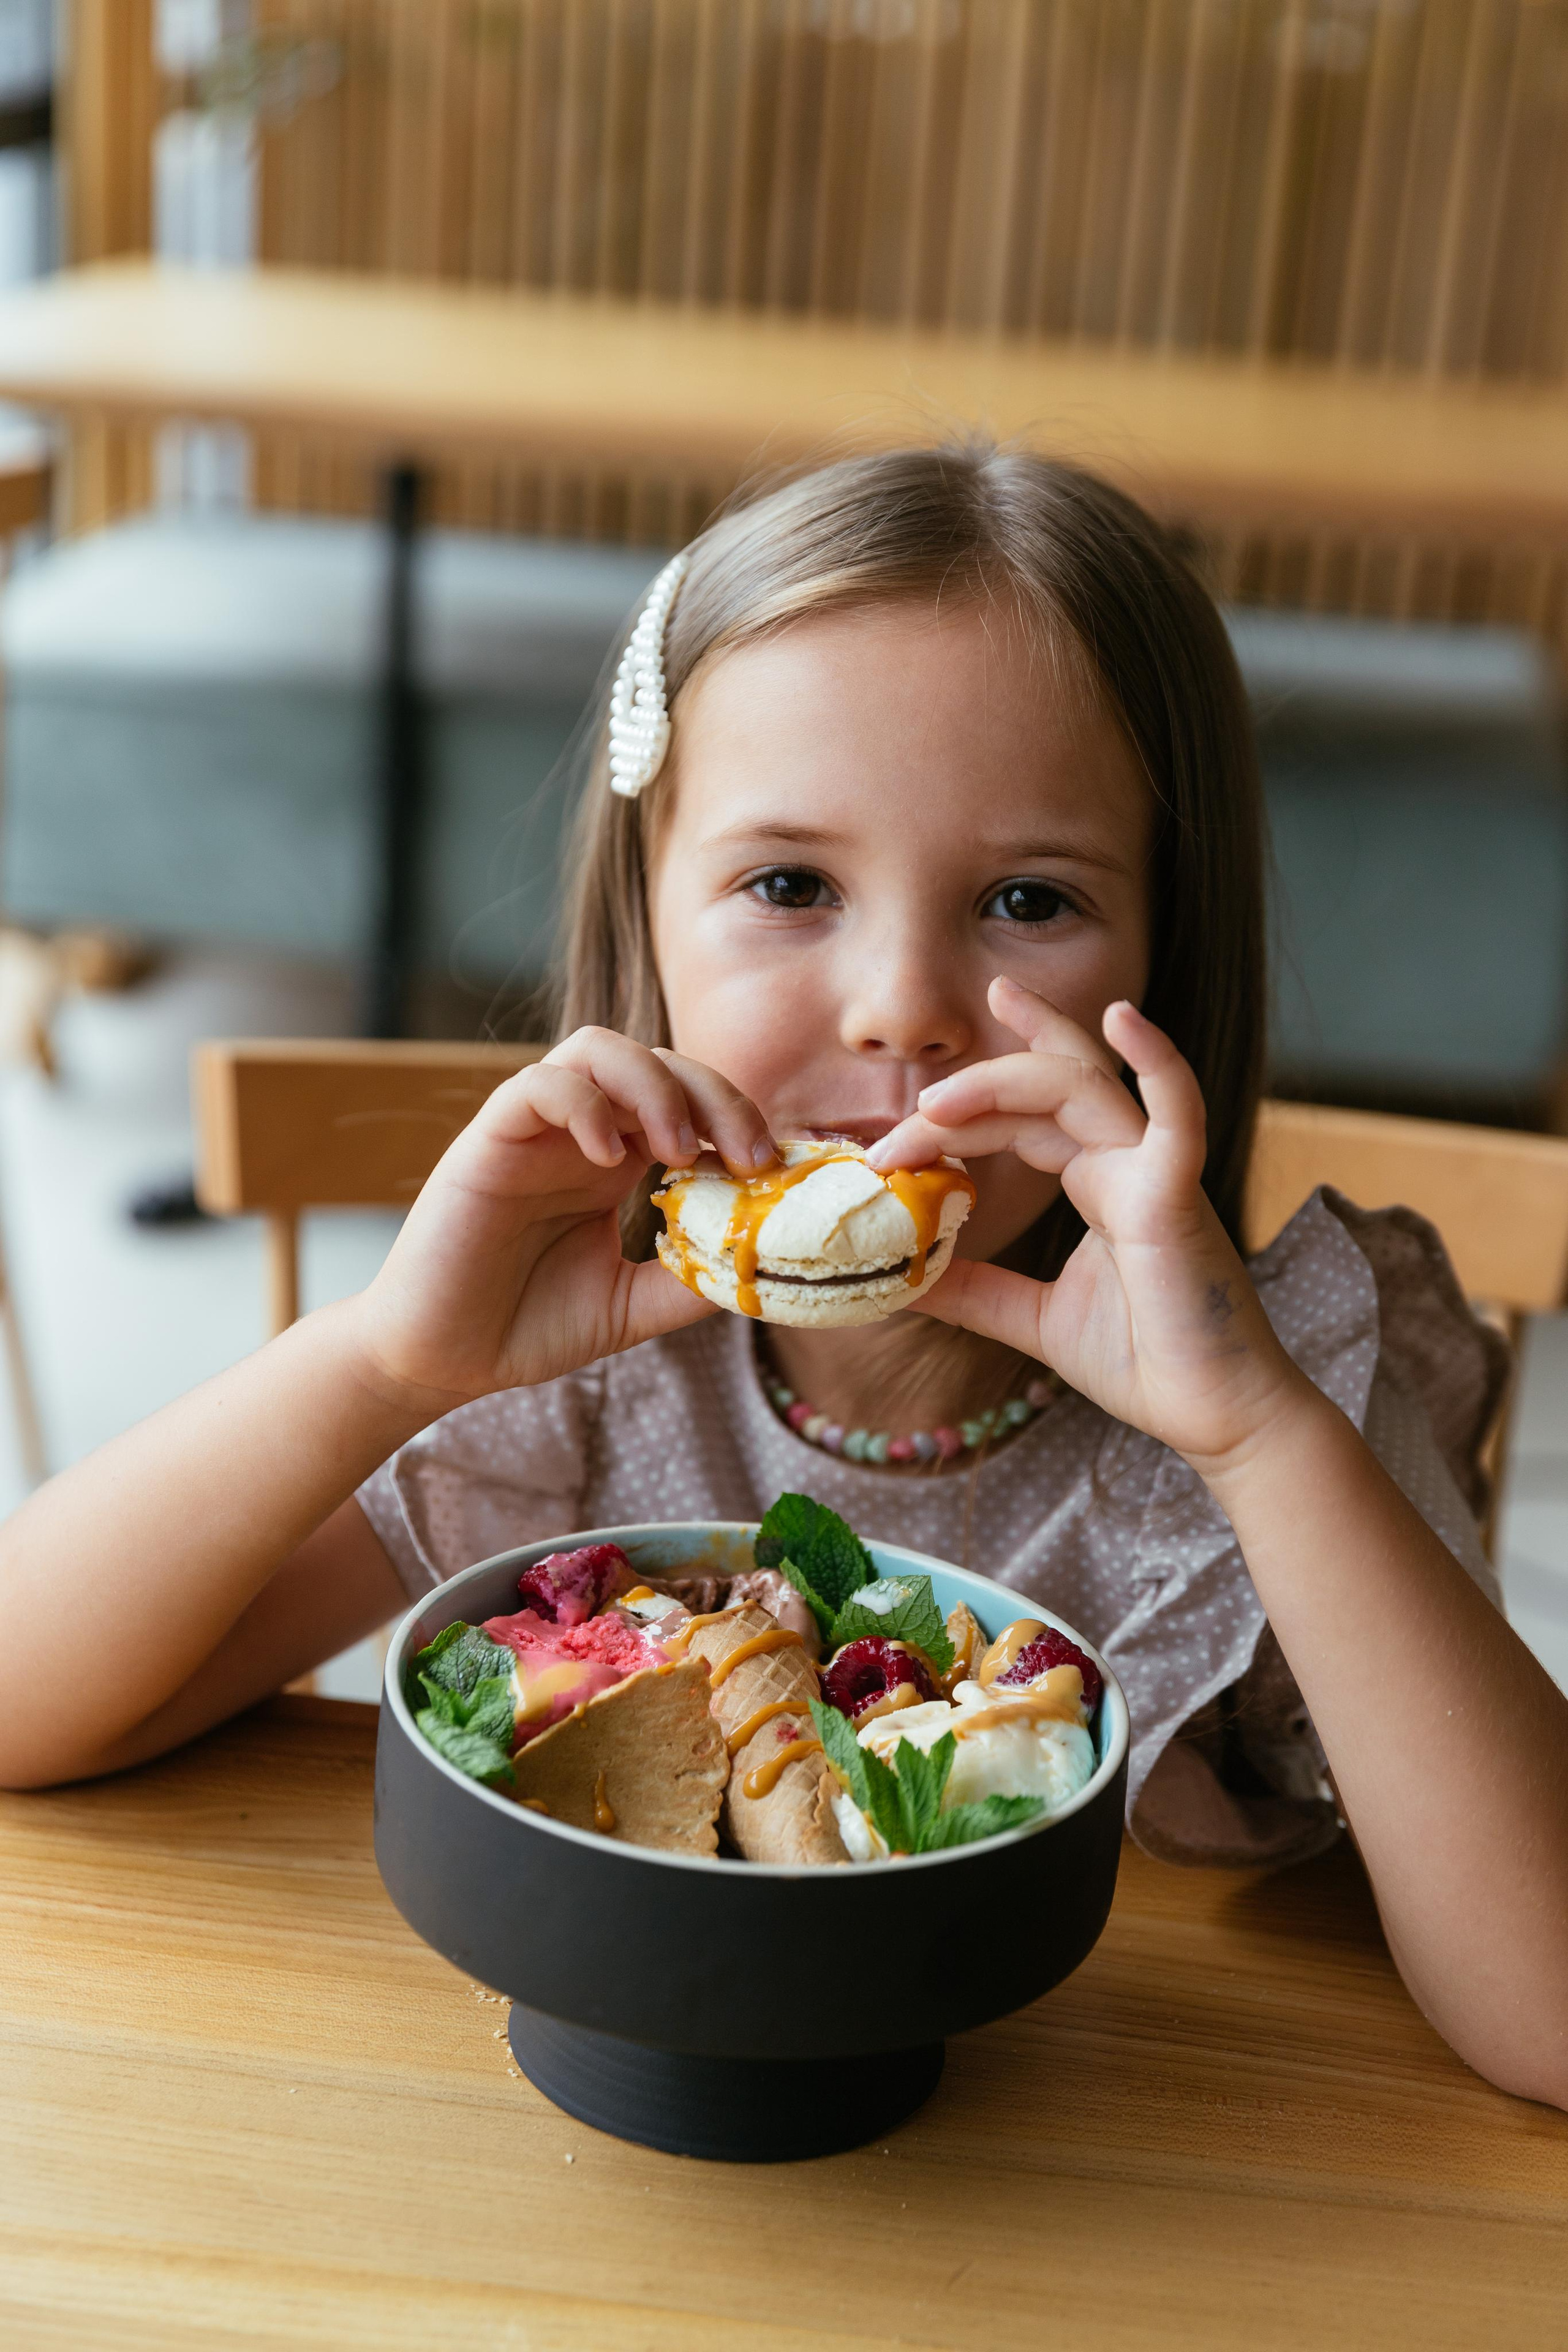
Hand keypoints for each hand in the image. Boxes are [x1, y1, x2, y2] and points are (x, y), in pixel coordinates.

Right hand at [350, 1029, 775, 1411]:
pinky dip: (582, 1104)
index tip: (775, 1169)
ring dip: (655, 1086)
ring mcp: (535, 1130)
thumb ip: (691, 1279)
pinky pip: (537, 1084)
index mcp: (621, 1160)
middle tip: (749, 1154)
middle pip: (659, 1061)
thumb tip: (762, 1262)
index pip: (691, 1100)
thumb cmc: (531, 1325)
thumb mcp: (634, 1306)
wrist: (443, 1360)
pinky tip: (610, 1161)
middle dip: (717, 1095)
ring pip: (599, 1049)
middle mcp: (582, 1133)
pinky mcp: (487, 1141)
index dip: (739, 1118)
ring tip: (679, 1150)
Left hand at [868, 978, 1310, 1470]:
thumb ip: (972, 1290)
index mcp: (1098, 1182)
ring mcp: (1156, 1171)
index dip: (957, 1115)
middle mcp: (1125, 1162)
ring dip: (1004, 1081)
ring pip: (1080, 1088)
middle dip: (970, 1087)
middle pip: (1042, 1087)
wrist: (1212, 1417)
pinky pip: (1176, 1113)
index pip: (1021, 1116)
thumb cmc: (1144, 1364)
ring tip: (937, 1102)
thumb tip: (895, 1279)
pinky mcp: (1179, 1195)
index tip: (887, 1146)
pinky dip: (1157, 1059)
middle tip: (907, 1111)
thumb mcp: (1030, 1320)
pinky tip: (1122, 1016)